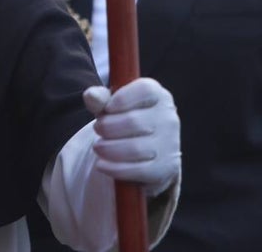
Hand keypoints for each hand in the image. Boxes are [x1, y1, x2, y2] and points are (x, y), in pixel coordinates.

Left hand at [83, 78, 180, 196]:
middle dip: (107, 127)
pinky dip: (114, 168)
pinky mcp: (166, 168)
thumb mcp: (112, 105)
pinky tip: (102, 164)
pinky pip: (138, 170)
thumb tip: (91, 96)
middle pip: (134, 121)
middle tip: (98, 129)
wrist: (146, 152)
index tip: (107, 108)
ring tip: (98, 147)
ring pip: (134, 148)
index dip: (121, 99)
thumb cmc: (124, 120)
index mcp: (159, 96)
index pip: (145, 91)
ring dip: (108, 149)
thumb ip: (100, 98)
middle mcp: (169, 118)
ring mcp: (170, 144)